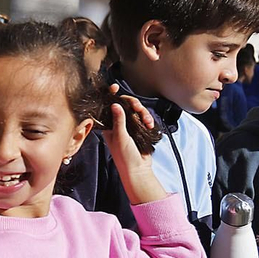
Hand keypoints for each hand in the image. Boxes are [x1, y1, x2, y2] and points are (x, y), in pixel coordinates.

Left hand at [100, 88, 166, 204]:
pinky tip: (149, 125)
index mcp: (109, 126)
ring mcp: (129, 126)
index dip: (111, 96)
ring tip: (147, 122)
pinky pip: (143, 118)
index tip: (115, 87)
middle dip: (133, 104)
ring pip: (136, 111)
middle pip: (125, 105)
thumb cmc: (125, 157)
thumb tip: (115, 104)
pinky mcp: (139, 129)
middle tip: (138, 108)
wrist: (138, 170)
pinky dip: (147, 119)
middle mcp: (118, 124)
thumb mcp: (120, 137)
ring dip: (143, 113)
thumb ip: (119, 120)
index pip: (108, 107)